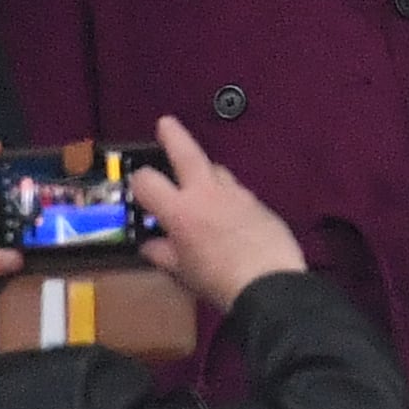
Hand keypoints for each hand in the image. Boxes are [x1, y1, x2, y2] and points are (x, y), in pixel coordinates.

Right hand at [127, 115, 307, 308]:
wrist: (270, 284)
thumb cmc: (218, 280)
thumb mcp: (182, 271)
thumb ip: (162, 253)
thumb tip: (150, 246)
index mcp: (179, 209)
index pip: (147, 180)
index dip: (138, 181)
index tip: (138, 186)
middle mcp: (207, 193)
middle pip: (187, 153)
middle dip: (174, 135)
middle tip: (166, 123)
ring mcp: (238, 195)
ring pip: (217, 170)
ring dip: (205, 172)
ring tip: (199, 181)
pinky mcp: (261, 204)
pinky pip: (239, 192)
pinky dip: (228, 196)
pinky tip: (229, 212)